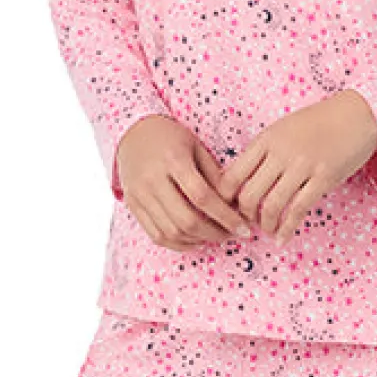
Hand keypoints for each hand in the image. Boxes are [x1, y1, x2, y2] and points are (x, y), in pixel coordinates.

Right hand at [115, 114, 254, 250]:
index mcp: (173, 160)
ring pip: (171, 232)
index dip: (226, 217)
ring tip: (215, 236)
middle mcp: (153, 180)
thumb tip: (236, 206)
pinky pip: (156, 235)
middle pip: (186, 220)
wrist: (133, 132)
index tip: (243, 228)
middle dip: (214, 233)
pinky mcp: (132, 205)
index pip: (202, 197)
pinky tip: (195, 239)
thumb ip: (215, 176)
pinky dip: (178, 243)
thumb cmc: (171, 137)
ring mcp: (140, 195)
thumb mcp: (196, 147)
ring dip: (198, 240)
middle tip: (231, 234)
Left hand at [216, 90, 376, 243]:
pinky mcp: (323, 178)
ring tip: (267, 230)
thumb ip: (264, 151)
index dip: (225, 198)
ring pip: (271, 206)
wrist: (358, 113)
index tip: (229, 207)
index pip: (232, 175)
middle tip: (249, 222)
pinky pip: (298, 210)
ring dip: (265, 225)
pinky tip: (282, 239)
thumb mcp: (284, 128)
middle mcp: (280, 153)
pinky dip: (286, 229)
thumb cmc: (320, 122)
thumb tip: (240, 179)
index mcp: (266, 139)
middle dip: (244, 216)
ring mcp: (302, 166)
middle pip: (248, 195)